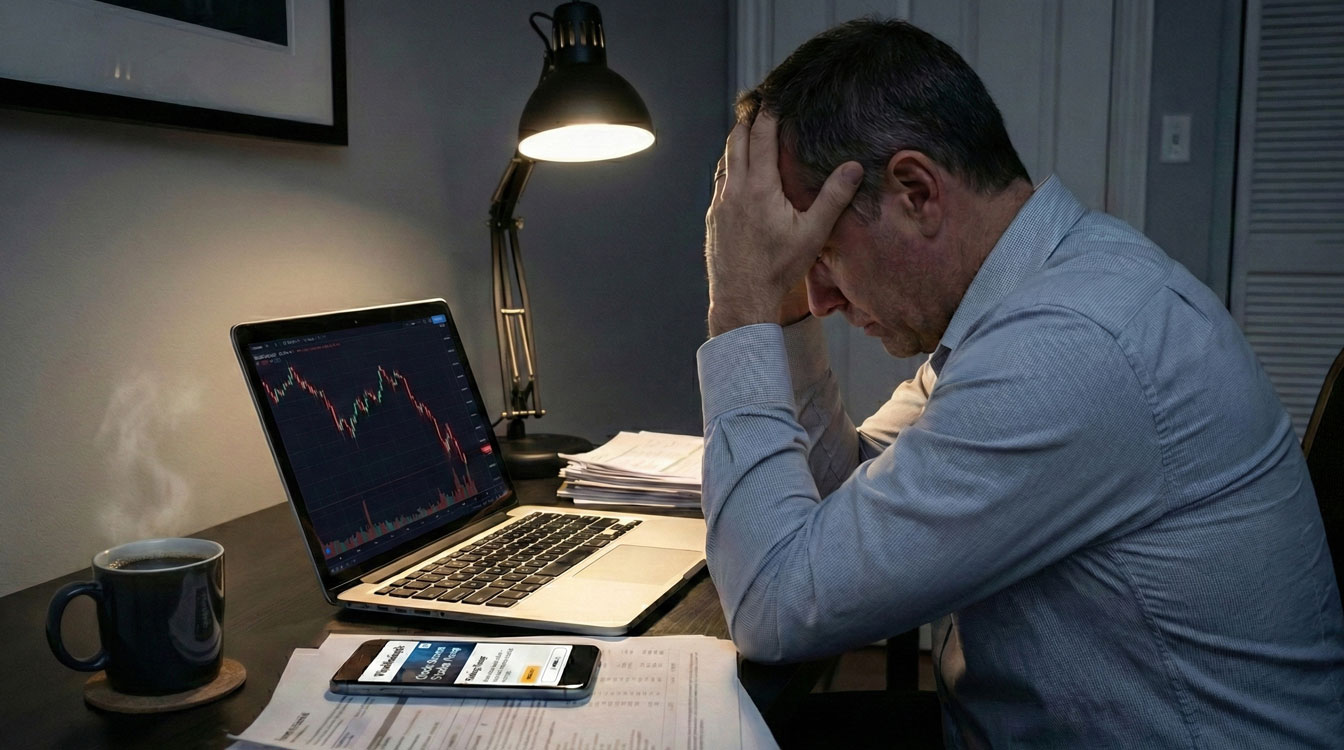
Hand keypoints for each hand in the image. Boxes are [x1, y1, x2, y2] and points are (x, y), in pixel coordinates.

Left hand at [703, 113, 861, 335]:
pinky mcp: (713, 218)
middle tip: (756, 105)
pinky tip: (736, 173)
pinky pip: (720, 183)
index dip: (767, 115)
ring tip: (746, 132)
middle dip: (747, 121)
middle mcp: (734, 190)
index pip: (761, 138)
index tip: (773, 98)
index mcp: (759, 188)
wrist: (742, 297)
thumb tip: (854, 168)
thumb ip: (834, 197)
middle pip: (736, 142)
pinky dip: (729, 168)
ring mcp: (719, 204)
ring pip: (724, 162)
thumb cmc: (778, 268)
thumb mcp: (813, 233)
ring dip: (735, 144)